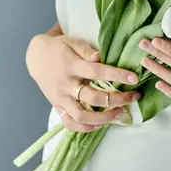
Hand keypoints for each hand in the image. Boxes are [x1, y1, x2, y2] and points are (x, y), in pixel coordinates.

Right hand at [26, 33, 141, 132]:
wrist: (36, 57)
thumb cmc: (60, 48)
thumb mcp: (73, 42)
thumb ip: (87, 50)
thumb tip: (101, 57)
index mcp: (71, 66)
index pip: (96, 72)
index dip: (117, 75)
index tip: (134, 78)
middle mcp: (65, 85)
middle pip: (93, 98)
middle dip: (117, 100)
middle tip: (133, 97)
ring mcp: (60, 98)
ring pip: (82, 116)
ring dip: (104, 118)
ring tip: (120, 113)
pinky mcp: (57, 106)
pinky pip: (70, 123)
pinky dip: (85, 128)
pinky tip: (101, 124)